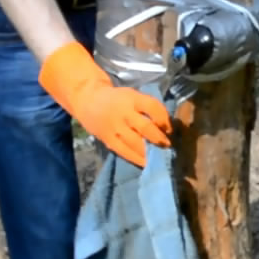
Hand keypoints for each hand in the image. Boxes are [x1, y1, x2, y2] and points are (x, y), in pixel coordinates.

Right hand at [38, 42, 172, 165]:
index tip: (170, 128)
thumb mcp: (133, 96)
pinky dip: (137, 159)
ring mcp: (114, 127)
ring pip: (135, 142)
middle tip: (167, 145)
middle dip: (159, 138)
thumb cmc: (118, 100)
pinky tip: (146, 162)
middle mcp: (123, 112)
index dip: (164, 118)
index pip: (152, 107)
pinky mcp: (108, 140)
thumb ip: (148, 108)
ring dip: (150, 151)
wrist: (88, 101)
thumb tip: (166, 128)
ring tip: (159, 155)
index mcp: (132, 98)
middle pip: (145, 127)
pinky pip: (124, 152)